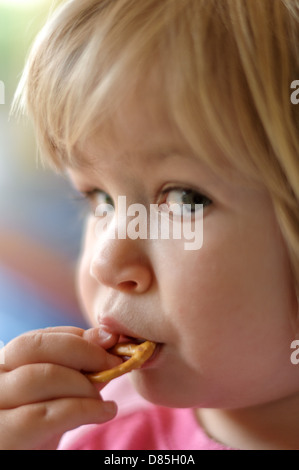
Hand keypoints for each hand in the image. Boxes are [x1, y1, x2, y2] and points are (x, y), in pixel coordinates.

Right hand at [0, 326, 120, 449]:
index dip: (78, 337)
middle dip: (83, 351)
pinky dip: (84, 409)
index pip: (37, 338)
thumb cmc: (39, 434)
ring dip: (84, 384)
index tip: (110, 342)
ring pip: (42, 376)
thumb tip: (106, 336)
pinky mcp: (1, 435)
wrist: (25, 461)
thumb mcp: (59, 396)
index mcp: (2, 366)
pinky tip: (104, 412)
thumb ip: (79, 368)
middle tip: (114, 363)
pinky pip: (45, 415)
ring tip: (103, 400)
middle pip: (34, 347)